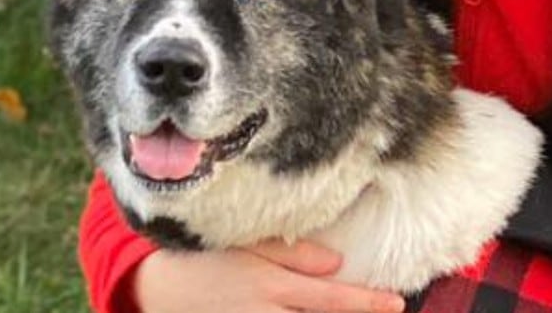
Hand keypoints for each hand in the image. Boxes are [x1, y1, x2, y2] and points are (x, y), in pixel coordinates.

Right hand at [131, 239, 406, 312]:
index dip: (367, 303)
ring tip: (361, 312)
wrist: (155, 287)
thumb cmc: (206, 257)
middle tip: (388, 309)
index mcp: (272, 287)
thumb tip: (338, 264)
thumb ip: (294, 253)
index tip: (397, 304)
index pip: (332, 300)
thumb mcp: (249, 245)